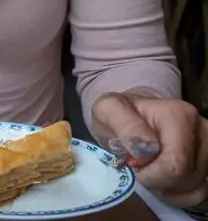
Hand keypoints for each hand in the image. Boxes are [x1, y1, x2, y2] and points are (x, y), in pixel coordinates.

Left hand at [91, 91, 207, 206]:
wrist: (131, 116)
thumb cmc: (119, 114)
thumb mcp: (108, 110)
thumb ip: (125, 126)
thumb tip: (146, 147)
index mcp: (179, 115)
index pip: (175, 163)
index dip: (151, 175)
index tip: (133, 166)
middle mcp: (202, 130)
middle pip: (185, 177)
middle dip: (158, 181)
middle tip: (140, 168)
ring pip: (194, 187)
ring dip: (167, 188)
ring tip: (151, 170)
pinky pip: (200, 194)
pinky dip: (178, 194)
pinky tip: (163, 181)